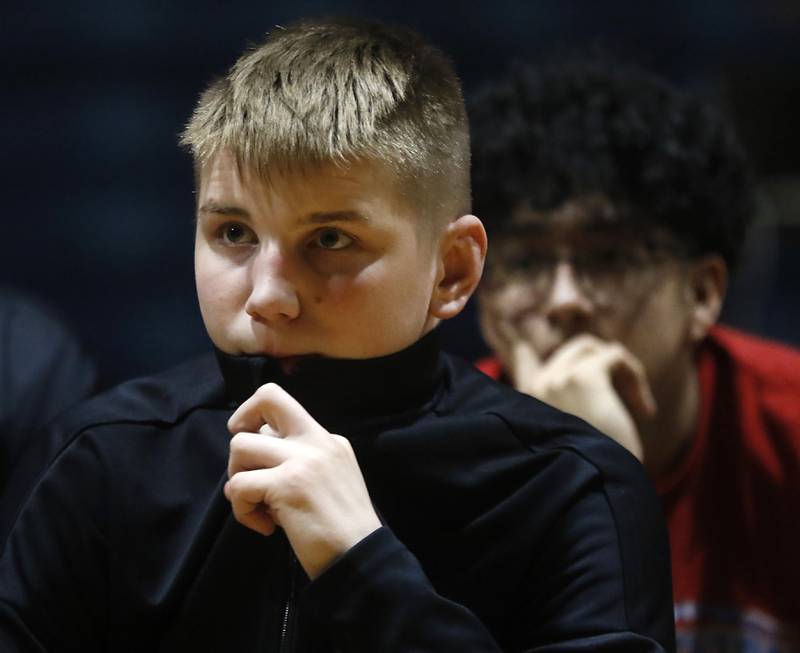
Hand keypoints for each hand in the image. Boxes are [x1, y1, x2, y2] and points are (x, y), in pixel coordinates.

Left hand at [224, 383, 381, 579]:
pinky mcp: (286, 485)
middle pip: (266, 398)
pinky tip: (266, 527)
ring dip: (237, 480)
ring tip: (259, 507)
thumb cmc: (343, 528)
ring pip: (240, 445)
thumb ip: (301, 459)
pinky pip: (238, 486)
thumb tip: (259, 451)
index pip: (280, 401)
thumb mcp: (331, 478)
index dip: (254, 413)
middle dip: (240, 430)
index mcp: (328, 439)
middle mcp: (317, 440)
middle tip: (246, 465)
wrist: (361, 557)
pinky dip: (242, 510)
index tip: (251, 441)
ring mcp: (302, 460)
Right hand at [483, 318, 654, 460]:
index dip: (530, 351)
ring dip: (619, 369)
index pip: (521, 361)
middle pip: (570, 351)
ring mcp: (555, 379)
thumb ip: (565, 412)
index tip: (534, 347)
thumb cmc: (591, 475)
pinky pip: (615, 355)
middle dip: (600, 365)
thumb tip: (575, 390)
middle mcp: (534, 388)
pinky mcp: (584, 376)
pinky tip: (645, 410)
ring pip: (591, 348)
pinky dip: (635, 376)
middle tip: (624, 396)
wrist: (597, 493)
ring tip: (637, 404)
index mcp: (525, 405)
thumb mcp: (572, 443)